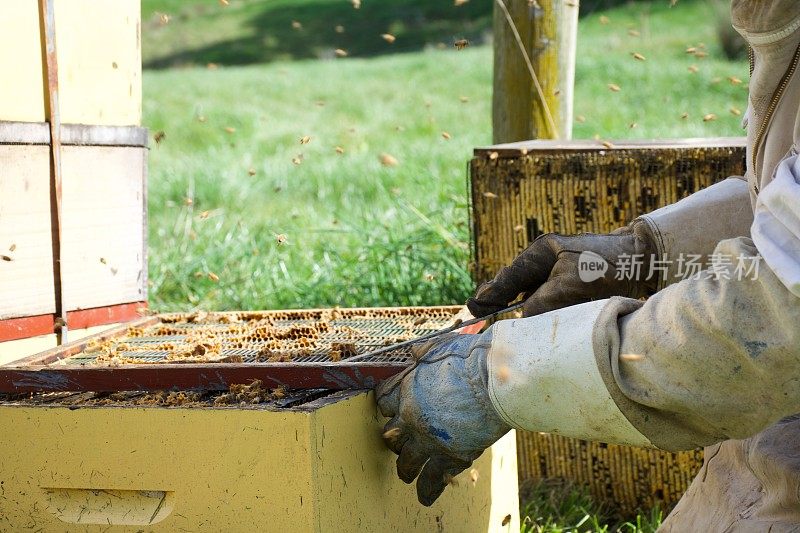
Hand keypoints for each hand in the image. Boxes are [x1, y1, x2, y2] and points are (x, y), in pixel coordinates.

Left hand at [376, 332, 509, 505]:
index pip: (383, 401)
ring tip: (408, 472)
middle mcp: (411, 418)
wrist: (497, 378)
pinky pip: (430, 480)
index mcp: (407, 389)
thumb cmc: (471, 358)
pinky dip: (427, 490)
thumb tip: (413, 351)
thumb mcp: (439, 346)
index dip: (388, 405)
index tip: (393, 409)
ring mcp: (428, 440)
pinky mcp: (449, 457)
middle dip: (395, 438)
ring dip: (406, 467)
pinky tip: (424, 496)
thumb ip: (422, 352)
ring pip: (405, 462)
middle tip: (403, 441)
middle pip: (390, 435)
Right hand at [467, 221, 657, 317]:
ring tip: (524, 327)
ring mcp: (556, 272)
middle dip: (506, 307)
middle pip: (515, 290)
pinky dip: (546, 315)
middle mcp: (544, 261)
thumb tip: (521, 319)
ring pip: (532, 300)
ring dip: (531, 314)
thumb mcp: (569, 285)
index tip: (471, 312)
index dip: (488, 297)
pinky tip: (545, 324)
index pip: (506, 279)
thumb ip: (540, 303)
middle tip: (489, 324)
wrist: (645, 258)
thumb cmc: (607, 265)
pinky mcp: (569, 286)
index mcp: (539, 252)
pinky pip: (548, 303)